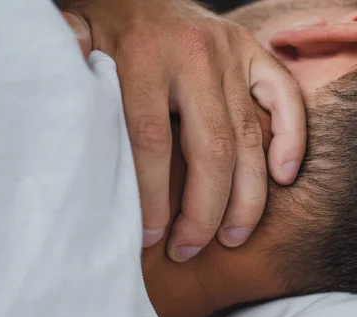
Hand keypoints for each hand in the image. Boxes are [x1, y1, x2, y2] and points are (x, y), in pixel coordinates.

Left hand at [60, 0, 306, 261]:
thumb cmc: (111, 29)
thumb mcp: (79, 42)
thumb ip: (70, 74)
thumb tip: (65, 117)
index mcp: (144, 56)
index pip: (152, 140)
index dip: (153, 196)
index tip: (152, 237)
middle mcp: (195, 55)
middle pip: (211, 149)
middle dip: (205, 211)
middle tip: (192, 248)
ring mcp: (232, 55)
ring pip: (249, 138)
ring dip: (246, 197)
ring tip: (233, 236)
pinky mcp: (254, 53)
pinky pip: (286, 98)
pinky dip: (291, 138)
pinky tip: (283, 178)